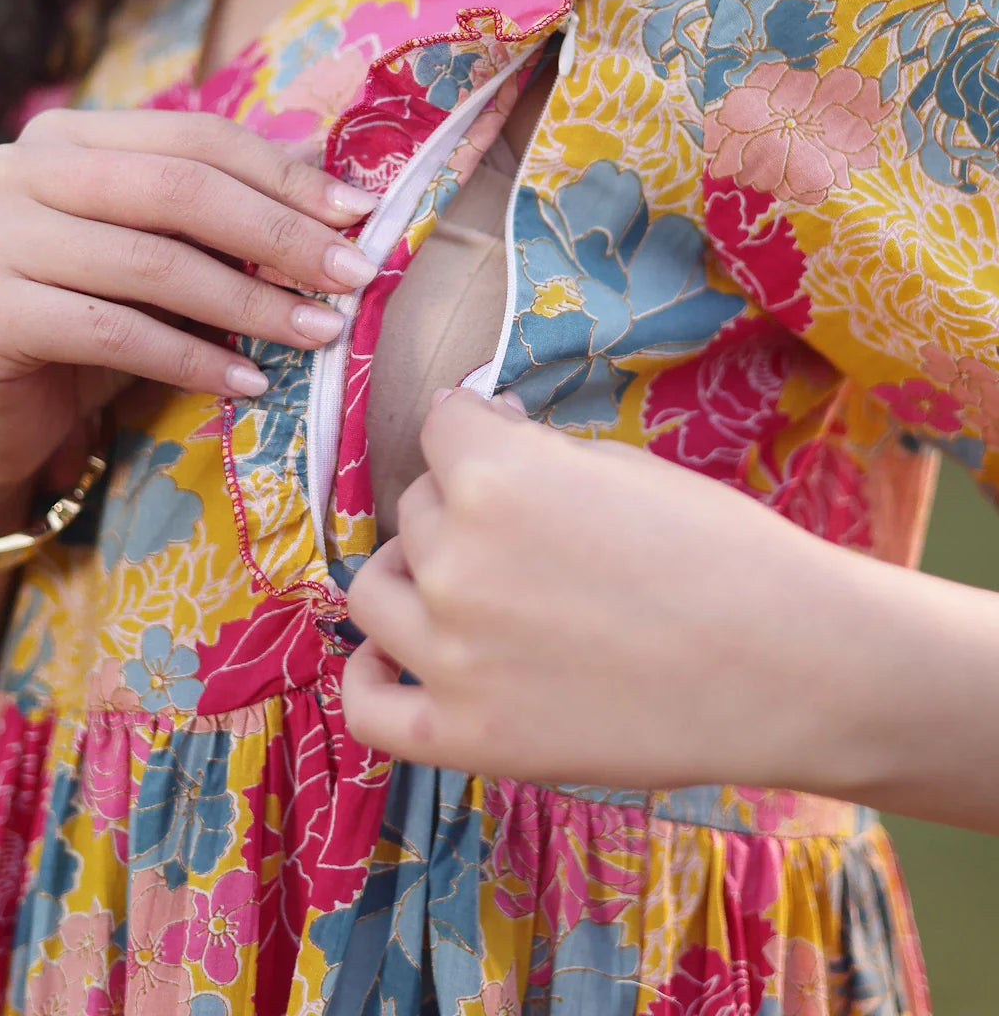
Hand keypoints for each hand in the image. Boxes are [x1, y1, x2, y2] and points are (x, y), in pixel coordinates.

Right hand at [0, 108, 378, 509]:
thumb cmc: (93, 319)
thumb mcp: (163, 254)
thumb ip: (226, 212)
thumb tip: (336, 185)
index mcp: (67, 134)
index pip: (194, 139)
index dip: (283, 175)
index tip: (359, 215)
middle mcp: (19, 170)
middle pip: (179, 190)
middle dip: (280, 235)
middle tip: (353, 276)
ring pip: (153, 263)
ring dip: (252, 305)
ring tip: (320, 334)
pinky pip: (116, 333)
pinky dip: (194, 360)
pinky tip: (250, 382)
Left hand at [342, 390, 877, 793]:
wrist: (790, 666)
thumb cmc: (720, 550)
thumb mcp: (620, 465)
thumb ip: (531, 457)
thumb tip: (481, 442)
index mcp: (491, 476)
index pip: (441, 424)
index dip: (479, 429)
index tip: (504, 441)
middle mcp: (453, 559)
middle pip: (416, 506)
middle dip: (461, 503)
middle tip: (530, 532)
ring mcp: (449, 654)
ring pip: (378, 589)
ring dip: (417, 573)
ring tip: (471, 581)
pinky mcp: (467, 734)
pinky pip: (368, 706)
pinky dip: (368, 678)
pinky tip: (392, 658)